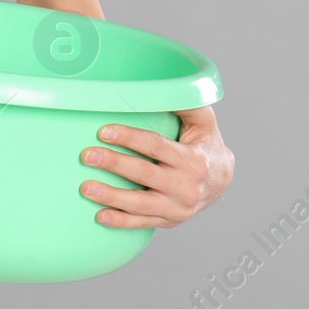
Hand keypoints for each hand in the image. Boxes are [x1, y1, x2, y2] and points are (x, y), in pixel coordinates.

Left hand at [78, 106, 233, 228]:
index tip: (104, 131)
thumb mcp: (204, 121)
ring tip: (86, 188)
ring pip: (141, 203)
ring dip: (111, 196)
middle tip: (86, 156)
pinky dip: (121, 221)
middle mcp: (187, 186)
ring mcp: (178, 207)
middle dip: (114, 164)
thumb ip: (186, 103)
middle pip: (144, 174)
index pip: (156, 147)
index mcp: (194, 159)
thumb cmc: (205, 143)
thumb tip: (162, 86)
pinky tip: (100, 216)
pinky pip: (143, 223)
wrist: (222, 181)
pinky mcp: (170, 220)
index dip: (129, 138)